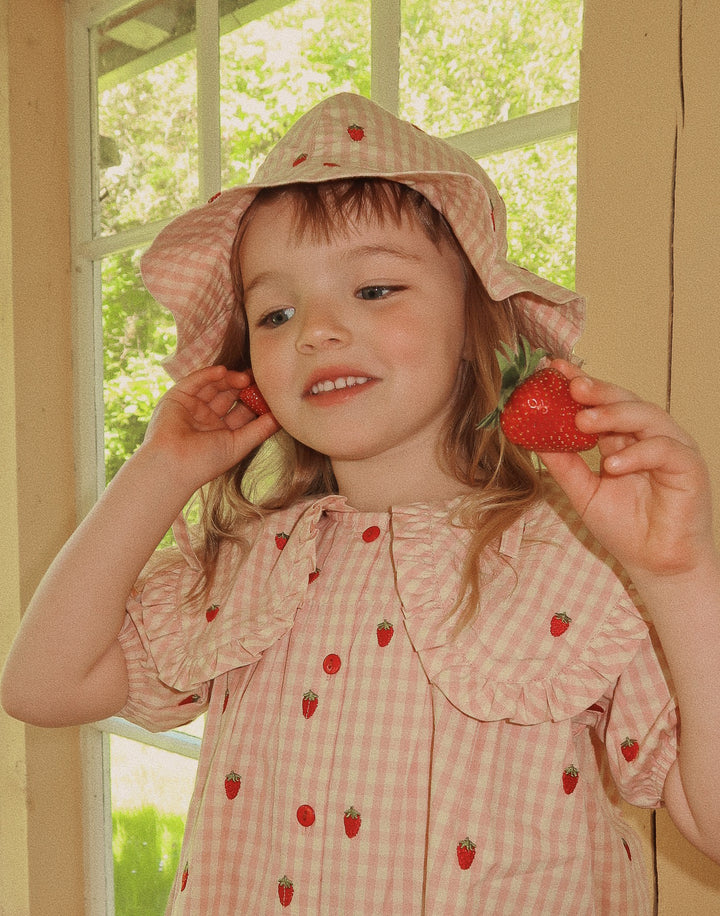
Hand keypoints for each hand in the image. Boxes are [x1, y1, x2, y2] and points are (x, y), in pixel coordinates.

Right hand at [142, 365, 279, 491]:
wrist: (173, 466)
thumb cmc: (206, 462)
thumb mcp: (239, 445)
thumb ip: (260, 430)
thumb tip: (283, 417)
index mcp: (221, 432)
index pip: (242, 411)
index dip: (256, 401)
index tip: (270, 393)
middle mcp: (207, 418)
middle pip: (229, 395)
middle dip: (244, 386)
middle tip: (259, 378)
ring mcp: (192, 407)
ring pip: (214, 386)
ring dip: (229, 379)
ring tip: (244, 377)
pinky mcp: (177, 397)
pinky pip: (195, 381)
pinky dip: (209, 374)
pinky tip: (224, 371)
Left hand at [539, 361, 713, 581]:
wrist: (655, 564)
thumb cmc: (625, 528)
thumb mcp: (583, 492)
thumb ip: (563, 464)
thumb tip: (533, 438)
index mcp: (623, 438)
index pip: (601, 404)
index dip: (579, 384)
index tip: (551, 370)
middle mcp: (648, 436)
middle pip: (624, 401)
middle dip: (597, 390)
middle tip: (571, 385)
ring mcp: (671, 448)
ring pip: (646, 415)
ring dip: (613, 415)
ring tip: (583, 421)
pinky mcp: (689, 466)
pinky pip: (663, 449)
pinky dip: (636, 454)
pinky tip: (612, 465)